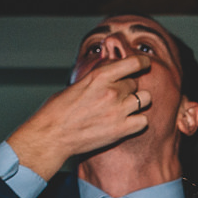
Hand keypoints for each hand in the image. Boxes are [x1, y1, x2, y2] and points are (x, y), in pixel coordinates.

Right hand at [6, 54, 151, 177]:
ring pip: (145, 99)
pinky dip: (138, 121)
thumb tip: (110, 73)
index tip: (145, 63)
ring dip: (137, 102)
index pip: (133, 63)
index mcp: (99, 76)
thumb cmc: (57, 111)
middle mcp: (112, 91)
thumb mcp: (77, 84)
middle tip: (115, 98)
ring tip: (124, 108)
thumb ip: (97, 78)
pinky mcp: (121, 130)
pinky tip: (127, 122)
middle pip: (135, 83)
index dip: (142, 62)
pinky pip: (143, 121)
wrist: (51, 136)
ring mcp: (118, 111)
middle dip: (128, 89)